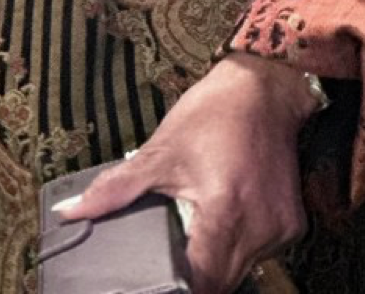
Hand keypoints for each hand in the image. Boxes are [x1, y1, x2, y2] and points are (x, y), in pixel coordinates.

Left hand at [54, 54, 319, 293]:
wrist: (264, 89)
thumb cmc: (211, 114)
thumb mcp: (159, 150)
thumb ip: (115, 189)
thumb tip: (70, 210)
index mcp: (225, 211)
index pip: (202, 280)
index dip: (178, 283)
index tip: (158, 275)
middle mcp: (260, 227)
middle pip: (223, 281)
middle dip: (195, 274)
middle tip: (172, 251)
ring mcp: (281, 229)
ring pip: (243, 270)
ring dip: (217, 260)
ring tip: (197, 229)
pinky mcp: (294, 225)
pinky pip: (261, 252)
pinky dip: (239, 245)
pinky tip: (224, 218)